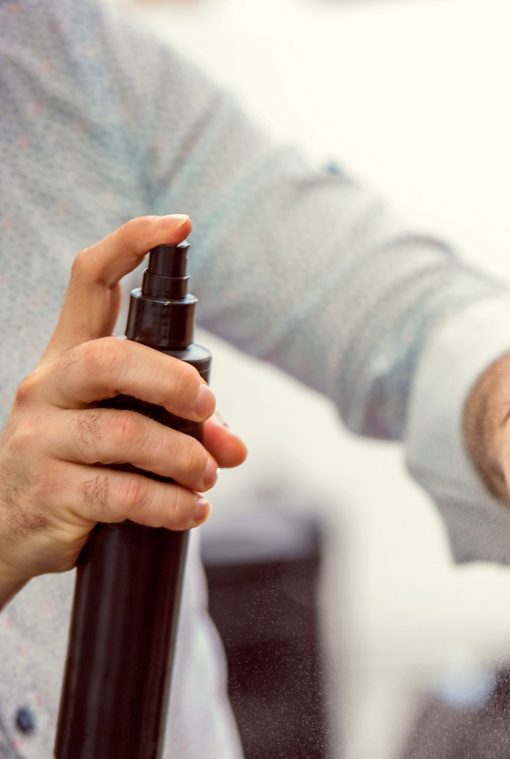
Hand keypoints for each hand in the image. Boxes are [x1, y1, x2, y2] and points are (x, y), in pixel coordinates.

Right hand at [0, 216, 247, 604]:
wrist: (6, 529)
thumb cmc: (77, 464)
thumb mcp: (122, 431)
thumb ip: (181, 426)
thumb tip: (233, 447)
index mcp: (70, 357)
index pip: (90, 281)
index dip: (132, 245)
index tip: (179, 225)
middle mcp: (50, 388)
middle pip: (109, 359)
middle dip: (173, 381)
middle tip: (205, 408)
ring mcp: (42, 439)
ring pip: (122, 433)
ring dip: (183, 457)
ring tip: (205, 477)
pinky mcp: (49, 491)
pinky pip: (120, 493)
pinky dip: (168, 504)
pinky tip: (189, 510)